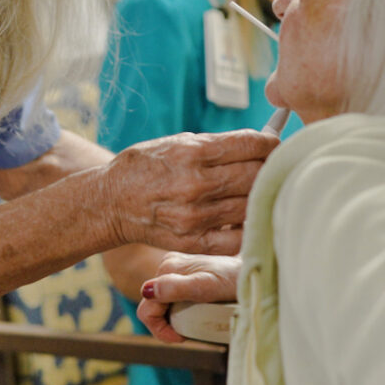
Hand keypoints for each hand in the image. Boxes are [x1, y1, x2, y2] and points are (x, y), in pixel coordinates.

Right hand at [101, 130, 276, 256]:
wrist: (111, 203)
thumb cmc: (145, 167)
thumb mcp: (175, 142)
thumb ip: (216, 144)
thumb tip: (256, 143)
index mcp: (191, 154)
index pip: (250, 146)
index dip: (269, 143)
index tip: (273, 144)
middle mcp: (195, 185)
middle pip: (255, 175)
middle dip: (270, 167)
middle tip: (274, 165)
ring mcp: (195, 217)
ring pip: (250, 204)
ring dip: (261, 195)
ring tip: (262, 189)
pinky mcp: (193, 242)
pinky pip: (237, 237)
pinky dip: (247, 225)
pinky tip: (246, 215)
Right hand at [137, 252, 241, 342]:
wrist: (255, 272)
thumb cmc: (236, 280)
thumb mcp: (207, 287)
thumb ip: (176, 288)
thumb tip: (147, 291)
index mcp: (168, 267)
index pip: (147, 308)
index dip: (161, 329)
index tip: (182, 337)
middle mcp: (169, 265)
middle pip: (153, 306)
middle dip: (168, 324)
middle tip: (190, 331)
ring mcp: (177, 270)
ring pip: (162, 304)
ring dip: (175, 318)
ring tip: (198, 320)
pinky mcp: (186, 275)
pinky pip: (173, 298)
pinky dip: (182, 311)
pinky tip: (199, 311)